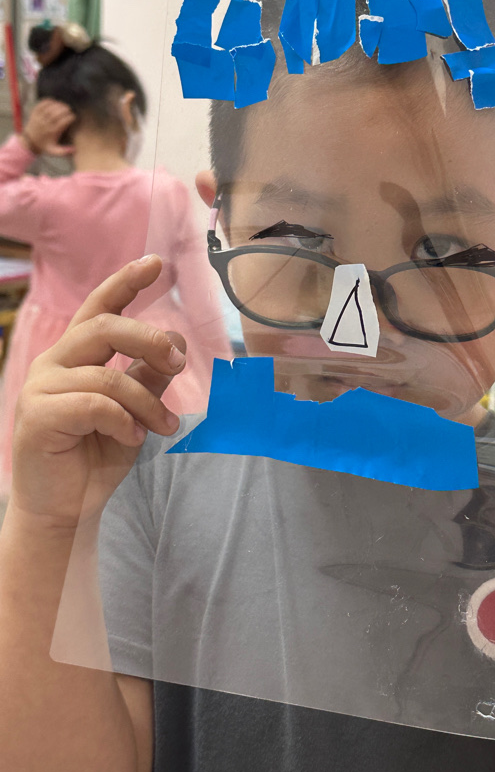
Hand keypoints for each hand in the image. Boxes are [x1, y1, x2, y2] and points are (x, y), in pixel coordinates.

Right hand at [10, 256, 185, 525]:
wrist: (66, 508)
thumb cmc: (97, 454)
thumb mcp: (135, 411)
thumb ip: (149, 377)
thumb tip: (176, 343)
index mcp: (76, 354)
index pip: (99, 307)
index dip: (125, 282)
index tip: (156, 263)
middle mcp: (54, 362)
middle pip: (105, 327)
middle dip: (149, 339)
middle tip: (179, 363)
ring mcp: (41, 388)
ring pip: (107, 374)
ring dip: (147, 401)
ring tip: (164, 426)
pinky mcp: (39, 416)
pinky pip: (95, 404)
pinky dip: (125, 421)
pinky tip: (134, 438)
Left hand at [21, 98, 75, 156]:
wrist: (29, 142)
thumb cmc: (44, 146)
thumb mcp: (54, 151)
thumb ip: (64, 152)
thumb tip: (75, 150)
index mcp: (52, 132)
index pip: (62, 122)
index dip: (69, 118)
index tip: (73, 117)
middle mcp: (45, 124)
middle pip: (56, 114)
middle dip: (64, 110)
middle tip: (69, 109)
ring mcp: (39, 118)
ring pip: (49, 108)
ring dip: (57, 104)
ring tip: (63, 105)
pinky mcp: (34, 113)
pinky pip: (41, 105)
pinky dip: (48, 101)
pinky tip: (54, 101)